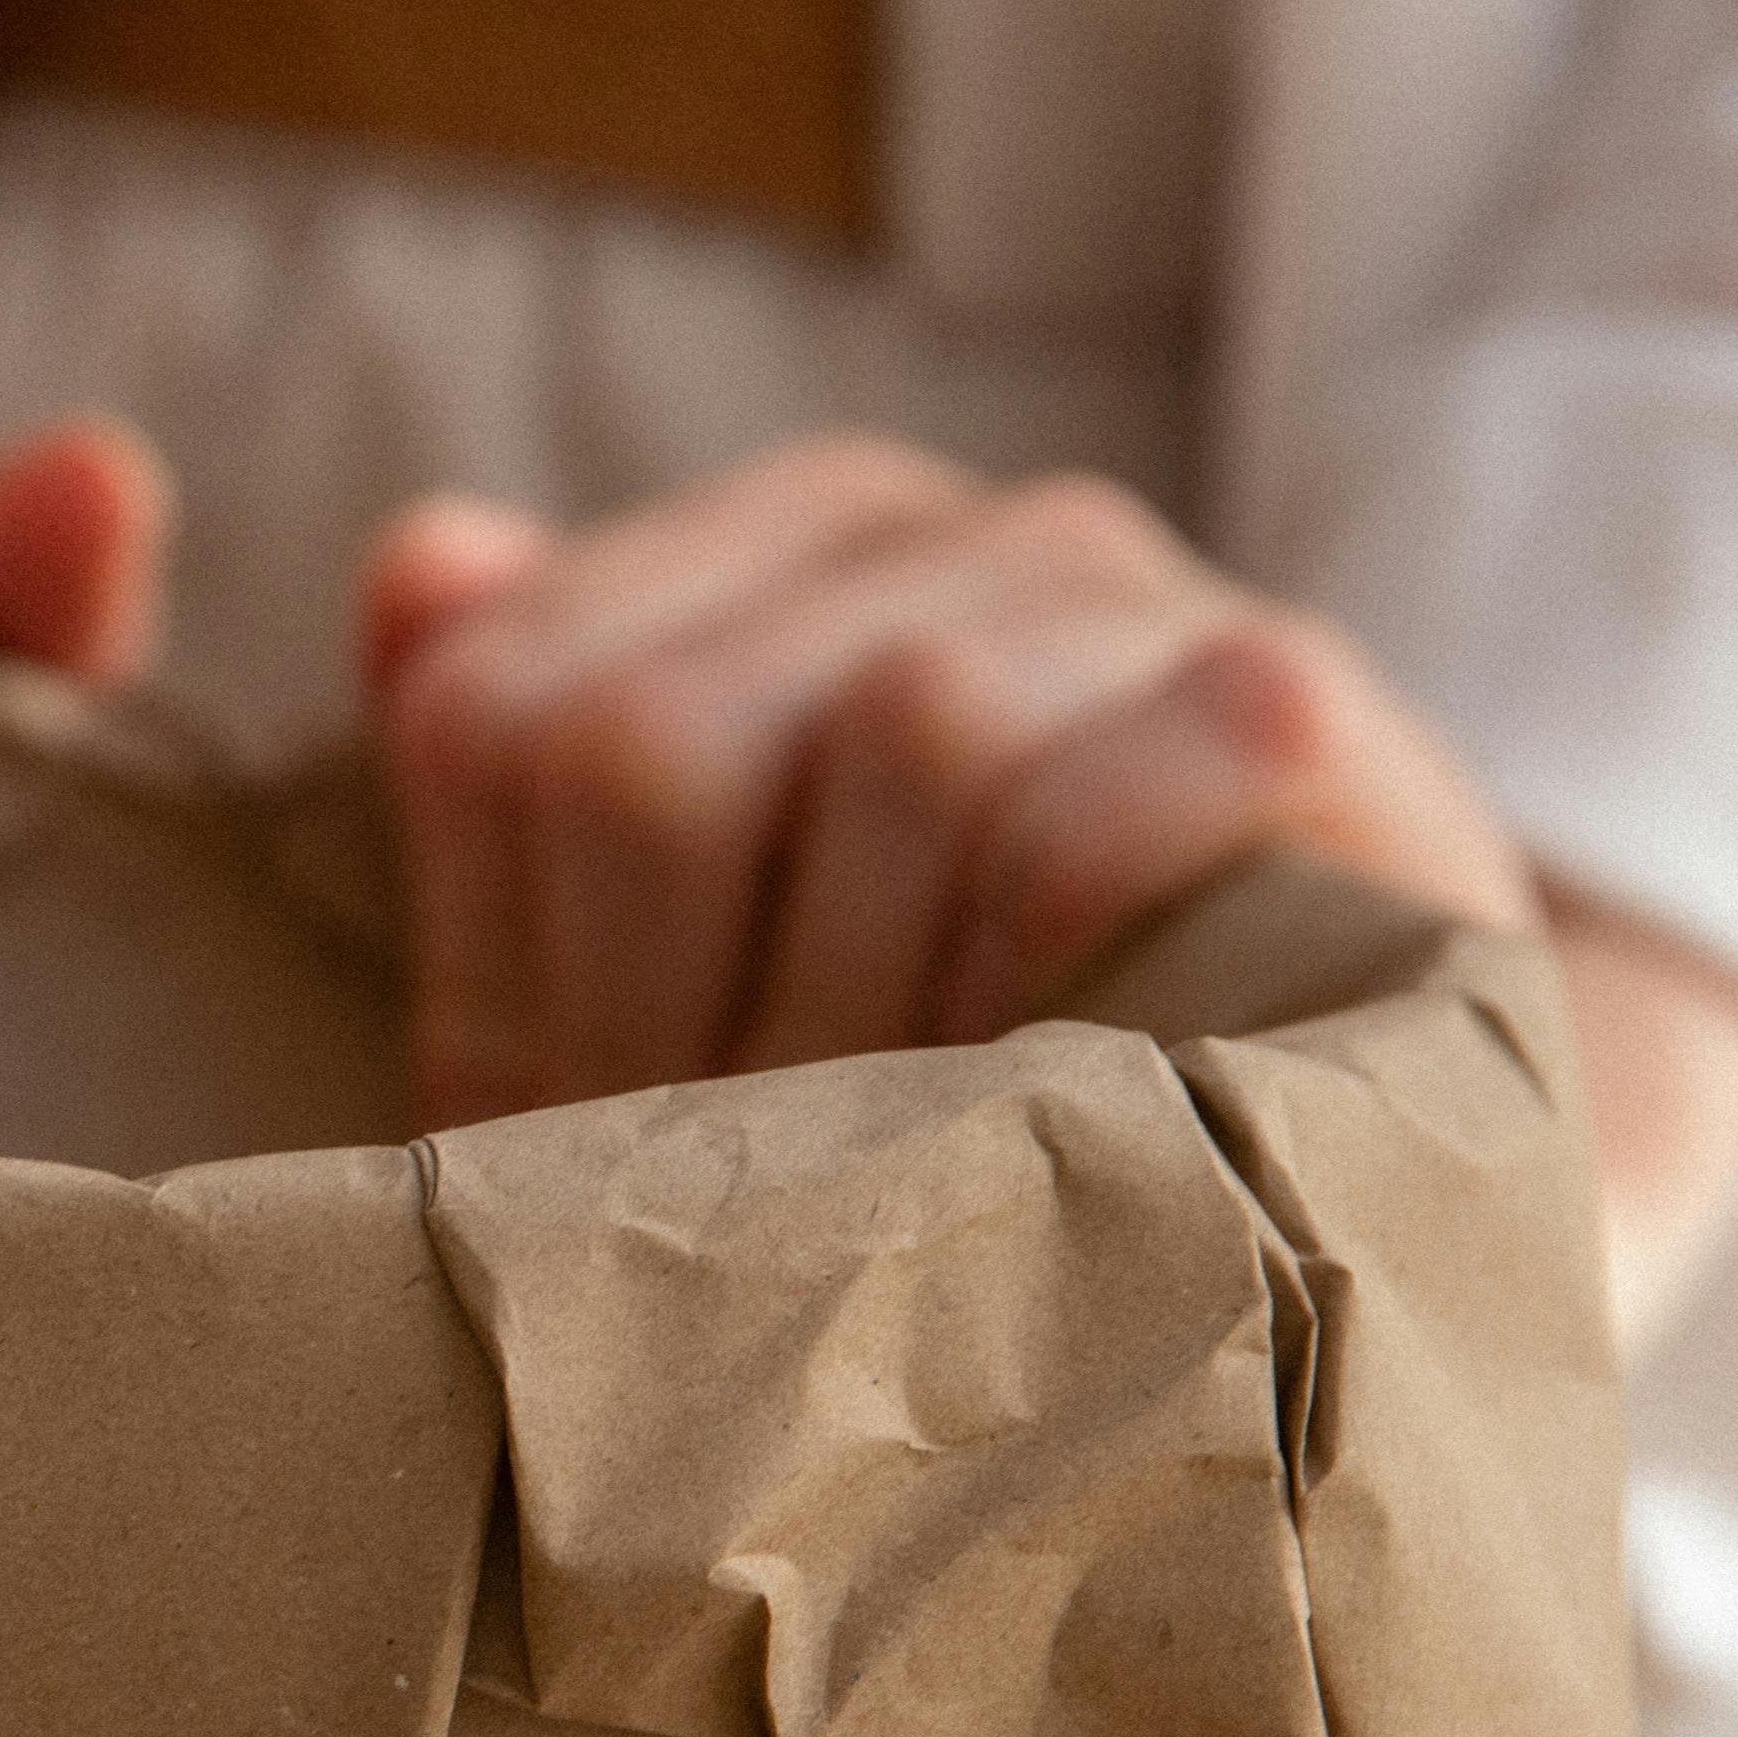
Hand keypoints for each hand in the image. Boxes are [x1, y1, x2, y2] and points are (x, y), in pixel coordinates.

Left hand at [360, 439, 1539, 1127]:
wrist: (1313, 1156)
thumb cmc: (938, 1092)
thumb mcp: (662, 991)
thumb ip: (512, 797)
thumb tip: (424, 555)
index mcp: (743, 567)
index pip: (497, 714)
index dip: (522, 971)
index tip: (611, 1133)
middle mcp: (927, 532)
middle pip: (657, 742)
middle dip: (671, 1022)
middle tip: (748, 1204)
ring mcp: (1117, 592)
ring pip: (901, 738)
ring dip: (868, 1019)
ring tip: (899, 1176)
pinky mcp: (1293, 699)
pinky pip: (1105, 797)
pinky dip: (1048, 965)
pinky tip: (1056, 1089)